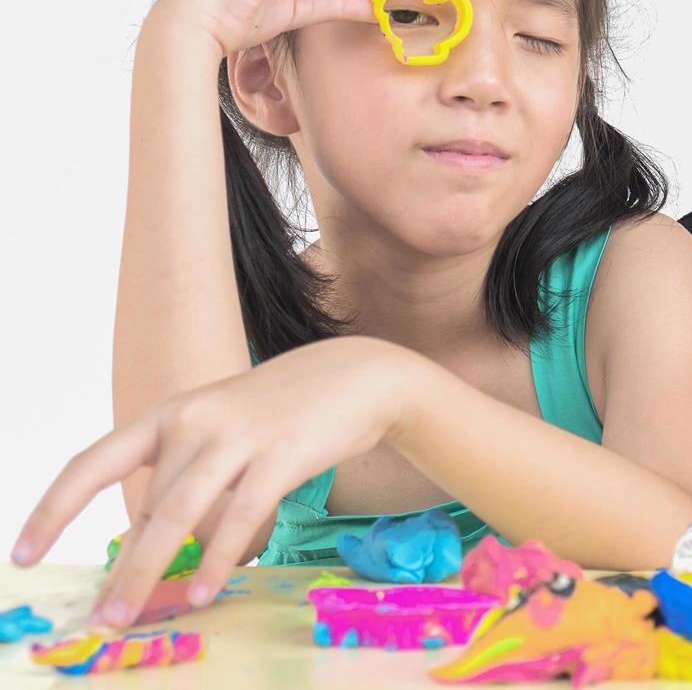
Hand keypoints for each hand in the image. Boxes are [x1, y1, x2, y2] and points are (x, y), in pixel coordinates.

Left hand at [11, 336, 426, 627]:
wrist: (357, 375)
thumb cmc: (285, 409)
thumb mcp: (222, 429)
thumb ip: (185, 475)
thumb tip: (148, 545)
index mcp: (172, 413)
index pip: (94, 462)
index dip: (54, 510)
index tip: (23, 555)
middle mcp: (196, 420)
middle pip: (145, 506)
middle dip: (123, 569)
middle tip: (101, 617)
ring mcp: (239, 435)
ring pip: (180, 515)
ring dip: (152, 573)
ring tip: (132, 615)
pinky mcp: (282, 454)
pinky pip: (240, 517)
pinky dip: (220, 560)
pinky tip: (209, 592)